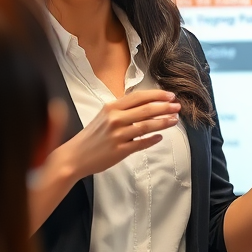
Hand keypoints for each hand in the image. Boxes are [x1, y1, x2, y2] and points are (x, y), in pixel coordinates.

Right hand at [45, 89, 180, 181]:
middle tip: (177, 107)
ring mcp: (117, 135)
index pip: (139, 97)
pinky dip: (152, 140)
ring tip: (174, 120)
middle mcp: (115, 119)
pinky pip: (140, 144)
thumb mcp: (104, 116)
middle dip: (165, 108)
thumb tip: (146, 105)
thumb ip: (122, 110)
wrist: (74, 156)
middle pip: (146, 110)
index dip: (157, 95)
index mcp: (111, 108)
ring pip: (146, 126)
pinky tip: (160, 137)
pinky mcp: (119, 151)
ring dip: (163, 123)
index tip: (170, 96)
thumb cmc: (91, 136)